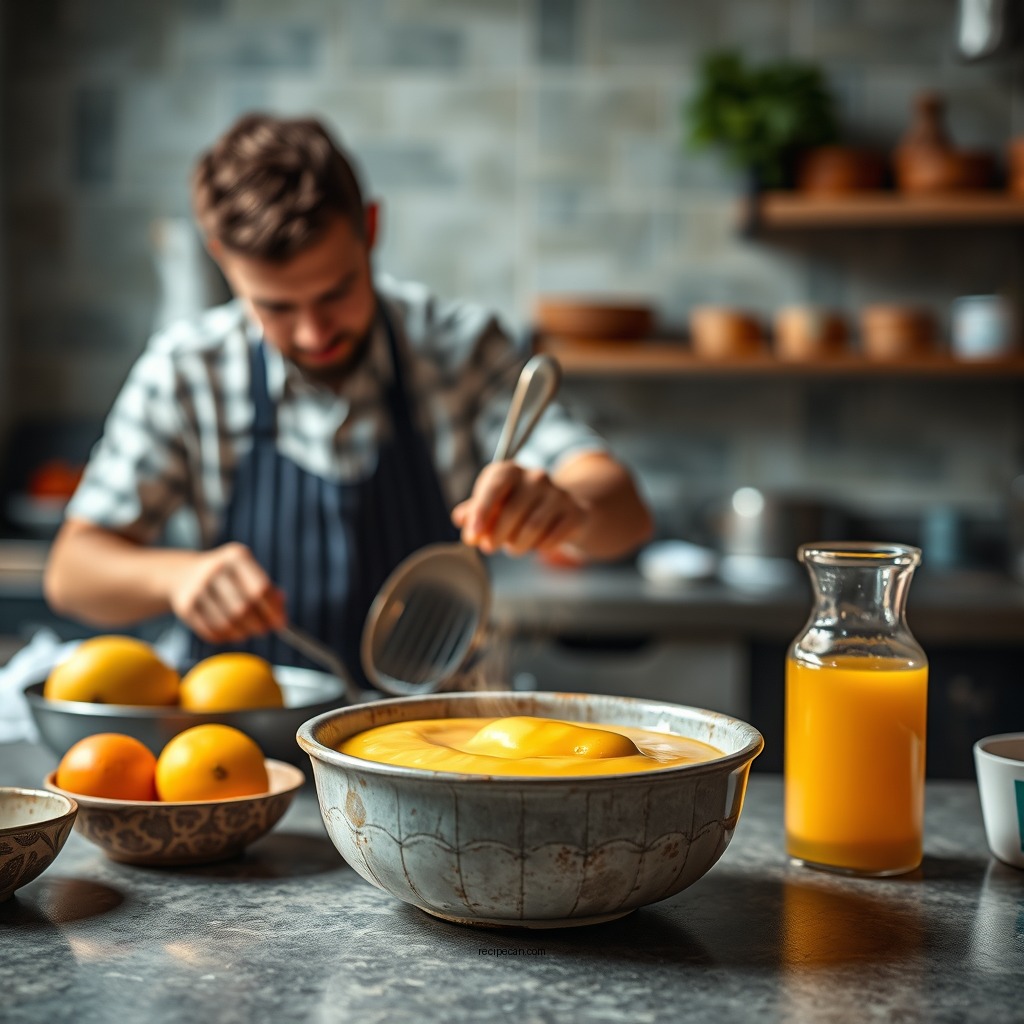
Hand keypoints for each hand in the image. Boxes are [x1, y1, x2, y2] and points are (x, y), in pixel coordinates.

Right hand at [168, 542, 285, 642]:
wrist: (185, 573)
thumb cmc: (230, 577)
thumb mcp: (249, 573)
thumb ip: (269, 592)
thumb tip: (280, 616)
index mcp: (236, 556)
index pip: (260, 588)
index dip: (273, 610)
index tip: (280, 623)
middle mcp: (215, 569)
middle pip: (243, 608)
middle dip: (259, 625)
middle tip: (264, 630)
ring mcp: (198, 587)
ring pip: (227, 623)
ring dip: (243, 633)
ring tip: (248, 631)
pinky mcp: (186, 606)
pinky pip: (211, 631)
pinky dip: (226, 637)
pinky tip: (231, 632)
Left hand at [451, 463, 585, 557]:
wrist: (562, 509)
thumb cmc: (518, 507)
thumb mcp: (493, 505)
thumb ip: (474, 512)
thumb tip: (461, 519)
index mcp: (510, 471)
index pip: (494, 487)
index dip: (481, 512)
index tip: (473, 536)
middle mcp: (535, 477)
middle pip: (512, 513)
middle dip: (497, 537)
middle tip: (490, 547)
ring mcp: (558, 493)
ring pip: (532, 529)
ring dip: (517, 545)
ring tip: (513, 547)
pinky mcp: (575, 512)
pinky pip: (552, 538)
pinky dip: (540, 547)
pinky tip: (537, 543)